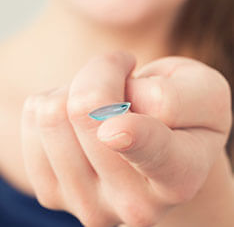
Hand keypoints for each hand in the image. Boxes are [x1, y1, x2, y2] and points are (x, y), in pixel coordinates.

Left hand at [21, 51, 231, 226]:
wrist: (155, 143)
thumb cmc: (183, 112)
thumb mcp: (203, 92)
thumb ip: (173, 98)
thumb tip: (112, 119)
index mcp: (180, 176)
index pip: (155, 152)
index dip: (132, 136)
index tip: (115, 126)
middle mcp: (134, 204)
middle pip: (86, 109)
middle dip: (104, 72)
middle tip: (122, 78)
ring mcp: (86, 202)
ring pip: (52, 111)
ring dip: (78, 87)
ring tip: (104, 102)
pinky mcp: (51, 193)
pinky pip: (33, 117)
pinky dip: (57, 99)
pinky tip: (81, 117)